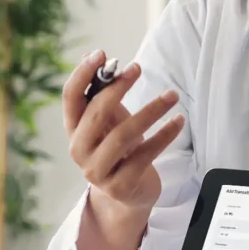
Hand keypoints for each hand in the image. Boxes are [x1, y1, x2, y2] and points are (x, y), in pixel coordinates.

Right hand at [63, 49, 184, 211]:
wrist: (129, 195)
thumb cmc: (119, 150)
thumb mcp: (110, 120)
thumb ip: (101, 92)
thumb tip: (91, 55)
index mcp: (73, 130)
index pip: (70, 98)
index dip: (82, 74)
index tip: (101, 54)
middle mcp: (79, 151)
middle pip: (95, 114)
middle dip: (117, 88)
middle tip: (137, 68)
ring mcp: (98, 172)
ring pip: (123, 135)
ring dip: (150, 111)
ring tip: (172, 95)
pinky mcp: (121, 186)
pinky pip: (145, 155)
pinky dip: (164, 136)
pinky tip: (178, 121)